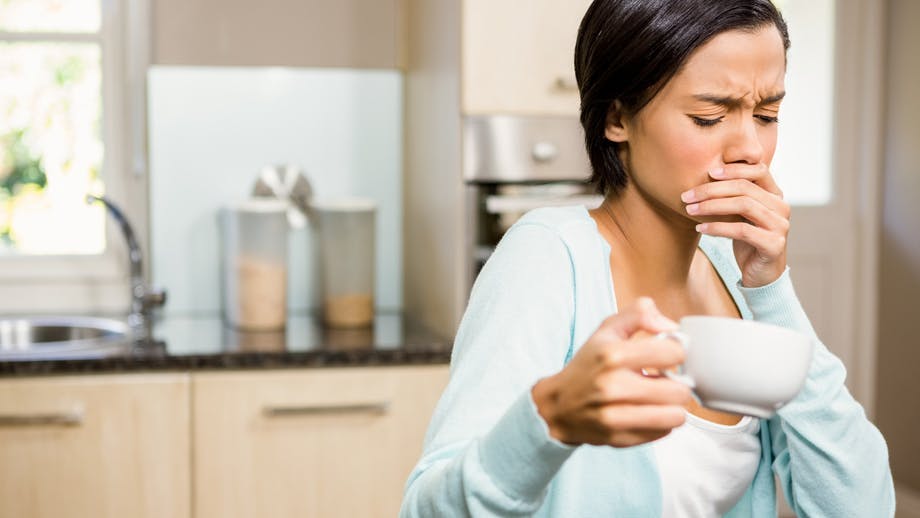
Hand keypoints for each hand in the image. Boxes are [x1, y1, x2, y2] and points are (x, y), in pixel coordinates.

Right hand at [531, 298, 691, 446]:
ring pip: (676, 416)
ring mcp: (615, 416)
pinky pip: (663, 433)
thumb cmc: (588, 366)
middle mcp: (613, 386)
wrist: (558, 406)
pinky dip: (661, 423)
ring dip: (672, 406)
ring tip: (658, 399)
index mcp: (612, 354)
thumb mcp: (607, 330)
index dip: (675, 352)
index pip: (674, 353)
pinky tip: (647, 412)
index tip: (665, 356)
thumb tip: (672, 327)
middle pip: (680, 390)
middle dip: (676, 383)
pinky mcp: (619, 438)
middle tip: (662, 381)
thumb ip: (640, 314)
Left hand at [681, 164, 789, 286]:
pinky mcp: (774, 245)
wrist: (761, 274)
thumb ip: (734, 196)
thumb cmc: (748, 240)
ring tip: (690, 210)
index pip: (758, 170)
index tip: (709, 172)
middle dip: (712, 189)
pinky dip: (718, 227)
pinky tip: (701, 228)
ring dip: (712, 206)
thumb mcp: (741, 214)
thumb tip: (706, 175)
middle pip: (745, 188)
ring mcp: (780, 226)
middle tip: (687, 195)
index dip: (734, 168)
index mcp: (775, 195)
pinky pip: (742, 230)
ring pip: (744, 205)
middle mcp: (781, 207)